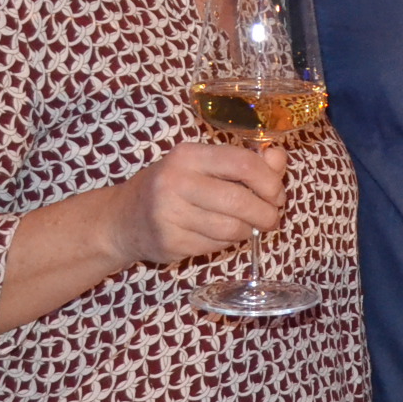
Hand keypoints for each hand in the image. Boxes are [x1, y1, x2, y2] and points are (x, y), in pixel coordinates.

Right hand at [107, 142, 286, 267]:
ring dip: (247, 230)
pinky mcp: (170, 242)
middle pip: (240, 201)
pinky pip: (216, 246)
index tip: (276, 193)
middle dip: (266, 213)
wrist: (122, 219)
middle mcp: (175, 181)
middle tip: (271, 218)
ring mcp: (169, 214)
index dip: (269, 181)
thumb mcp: (203, 166)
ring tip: (245, 226)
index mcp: (188, 155)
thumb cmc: (172, 187)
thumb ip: (245, 162)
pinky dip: (227, 243)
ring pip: (231, 228)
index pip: (243, 163)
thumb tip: (279, 158)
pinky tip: (219, 235)